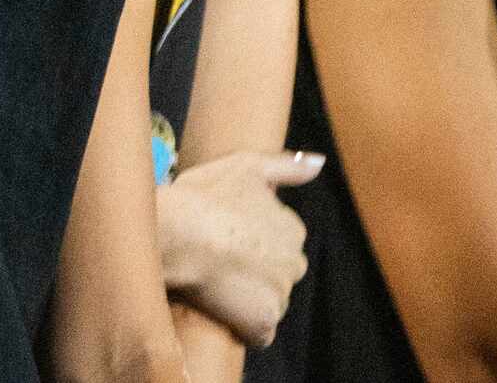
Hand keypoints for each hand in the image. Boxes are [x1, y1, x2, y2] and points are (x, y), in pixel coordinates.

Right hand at [156, 150, 320, 346]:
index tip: (228, 235)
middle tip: (220, 260)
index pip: (282, 241)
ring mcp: (280, 295)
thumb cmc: (204, 196)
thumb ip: (286, 167)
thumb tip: (319, 164)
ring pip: (269, 301)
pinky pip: (259, 331)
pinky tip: (222, 310)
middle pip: (279, 273)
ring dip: (248, 297)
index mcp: (292, 228)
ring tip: (216, 283)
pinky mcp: (263, 322)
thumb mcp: (244, 166)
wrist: (178, 233)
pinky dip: (245, 325)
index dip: (252, 240)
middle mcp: (294, 262)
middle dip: (257, 270)